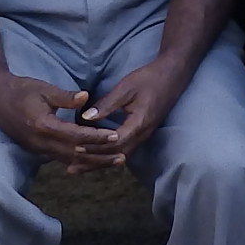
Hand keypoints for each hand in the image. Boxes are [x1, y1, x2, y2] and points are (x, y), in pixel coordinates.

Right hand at [0, 73, 120, 170]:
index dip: (97, 137)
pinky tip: (92, 161)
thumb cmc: (21, 90)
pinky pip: (61, 158)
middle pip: (75, 154)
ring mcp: (38, 148)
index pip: (76, 135)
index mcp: (43, 126)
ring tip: (113, 162)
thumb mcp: (44, 89)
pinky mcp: (37, 149)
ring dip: (92, 162)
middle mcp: (41, 142)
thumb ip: (66, 96)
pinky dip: (79, 160)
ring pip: (69, 160)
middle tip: (122, 157)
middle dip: (100, 157)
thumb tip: (86, 97)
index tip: (115, 136)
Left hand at [79, 54, 194, 162]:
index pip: (114, 143)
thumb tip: (85, 117)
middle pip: (115, 156)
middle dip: (94, 162)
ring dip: (99, 161)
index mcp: (139, 124)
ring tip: (79, 166)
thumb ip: (106, 104)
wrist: (172, 76)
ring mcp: (143, 135)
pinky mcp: (142, 132)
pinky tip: (96, 155)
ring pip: (119, 155)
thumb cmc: (149, 79)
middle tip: (71, 168)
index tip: (76, 147)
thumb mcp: (126, 88)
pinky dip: (108, 154)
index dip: (95, 147)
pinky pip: (124, 148)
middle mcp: (142, 134)